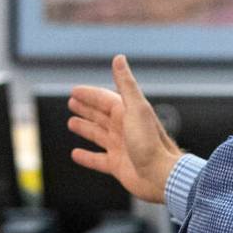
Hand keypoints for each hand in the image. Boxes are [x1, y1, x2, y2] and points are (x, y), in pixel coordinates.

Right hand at [67, 54, 182, 202]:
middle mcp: (124, 129)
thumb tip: (119, 58)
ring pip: (98, 135)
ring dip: (85, 128)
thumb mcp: (137, 108)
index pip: (105, 100)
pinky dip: (86, 157)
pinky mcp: (118, 166)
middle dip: (87, 108)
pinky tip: (75, 154)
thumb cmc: (151, 141)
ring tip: (72, 123)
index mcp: (128, 114)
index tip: (74, 90)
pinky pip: (97, 160)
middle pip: (101, 115)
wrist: (161, 175)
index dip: (90, 95)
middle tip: (71, 102)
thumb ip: (126, 85)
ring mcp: (121, 148)